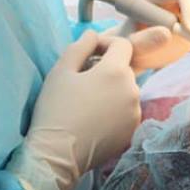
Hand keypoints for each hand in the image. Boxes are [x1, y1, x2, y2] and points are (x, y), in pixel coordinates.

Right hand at [7, 30, 140, 189]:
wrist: (56, 155)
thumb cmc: (55, 110)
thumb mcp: (60, 72)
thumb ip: (80, 47)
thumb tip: (93, 34)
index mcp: (117, 71)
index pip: (123, 44)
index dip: (106, 44)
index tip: (90, 53)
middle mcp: (133, 89)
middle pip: (124, 68)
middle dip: (107, 68)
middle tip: (83, 79)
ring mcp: (135, 112)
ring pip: (126, 90)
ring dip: (112, 89)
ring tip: (87, 101)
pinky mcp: (133, 130)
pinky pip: (127, 110)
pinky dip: (115, 109)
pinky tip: (94, 118)